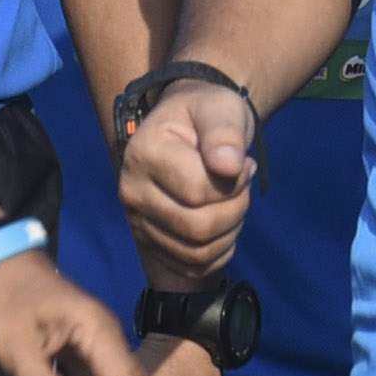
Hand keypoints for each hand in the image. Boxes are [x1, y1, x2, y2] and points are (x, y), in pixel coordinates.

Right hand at [116, 80, 257, 285]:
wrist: (187, 129)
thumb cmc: (205, 114)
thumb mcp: (221, 108)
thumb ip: (225, 132)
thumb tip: (228, 166)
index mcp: (143, 153)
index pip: (197, 190)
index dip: (234, 182)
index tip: (243, 162)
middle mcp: (132, 191)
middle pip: (198, 227)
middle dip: (236, 208)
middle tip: (241, 184)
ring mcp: (138, 221)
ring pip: (198, 252)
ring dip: (230, 231)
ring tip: (232, 200)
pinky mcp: (151, 243)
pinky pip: (194, 267)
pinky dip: (219, 251)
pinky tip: (223, 222)